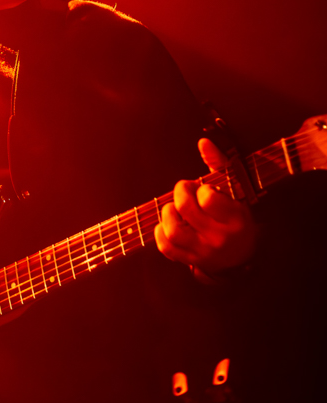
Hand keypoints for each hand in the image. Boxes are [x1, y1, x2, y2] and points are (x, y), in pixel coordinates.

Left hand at [155, 138, 257, 277]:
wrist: (242, 254)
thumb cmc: (236, 215)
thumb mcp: (235, 189)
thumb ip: (219, 163)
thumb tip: (203, 142)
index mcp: (235, 217)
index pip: (208, 198)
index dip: (201, 188)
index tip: (204, 188)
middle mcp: (219, 237)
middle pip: (185, 209)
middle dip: (180, 192)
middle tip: (185, 192)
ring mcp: (203, 251)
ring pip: (173, 230)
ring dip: (167, 213)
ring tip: (175, 209)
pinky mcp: (190, 260)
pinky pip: (166, 248)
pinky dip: (160, 233)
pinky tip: (167, 224)